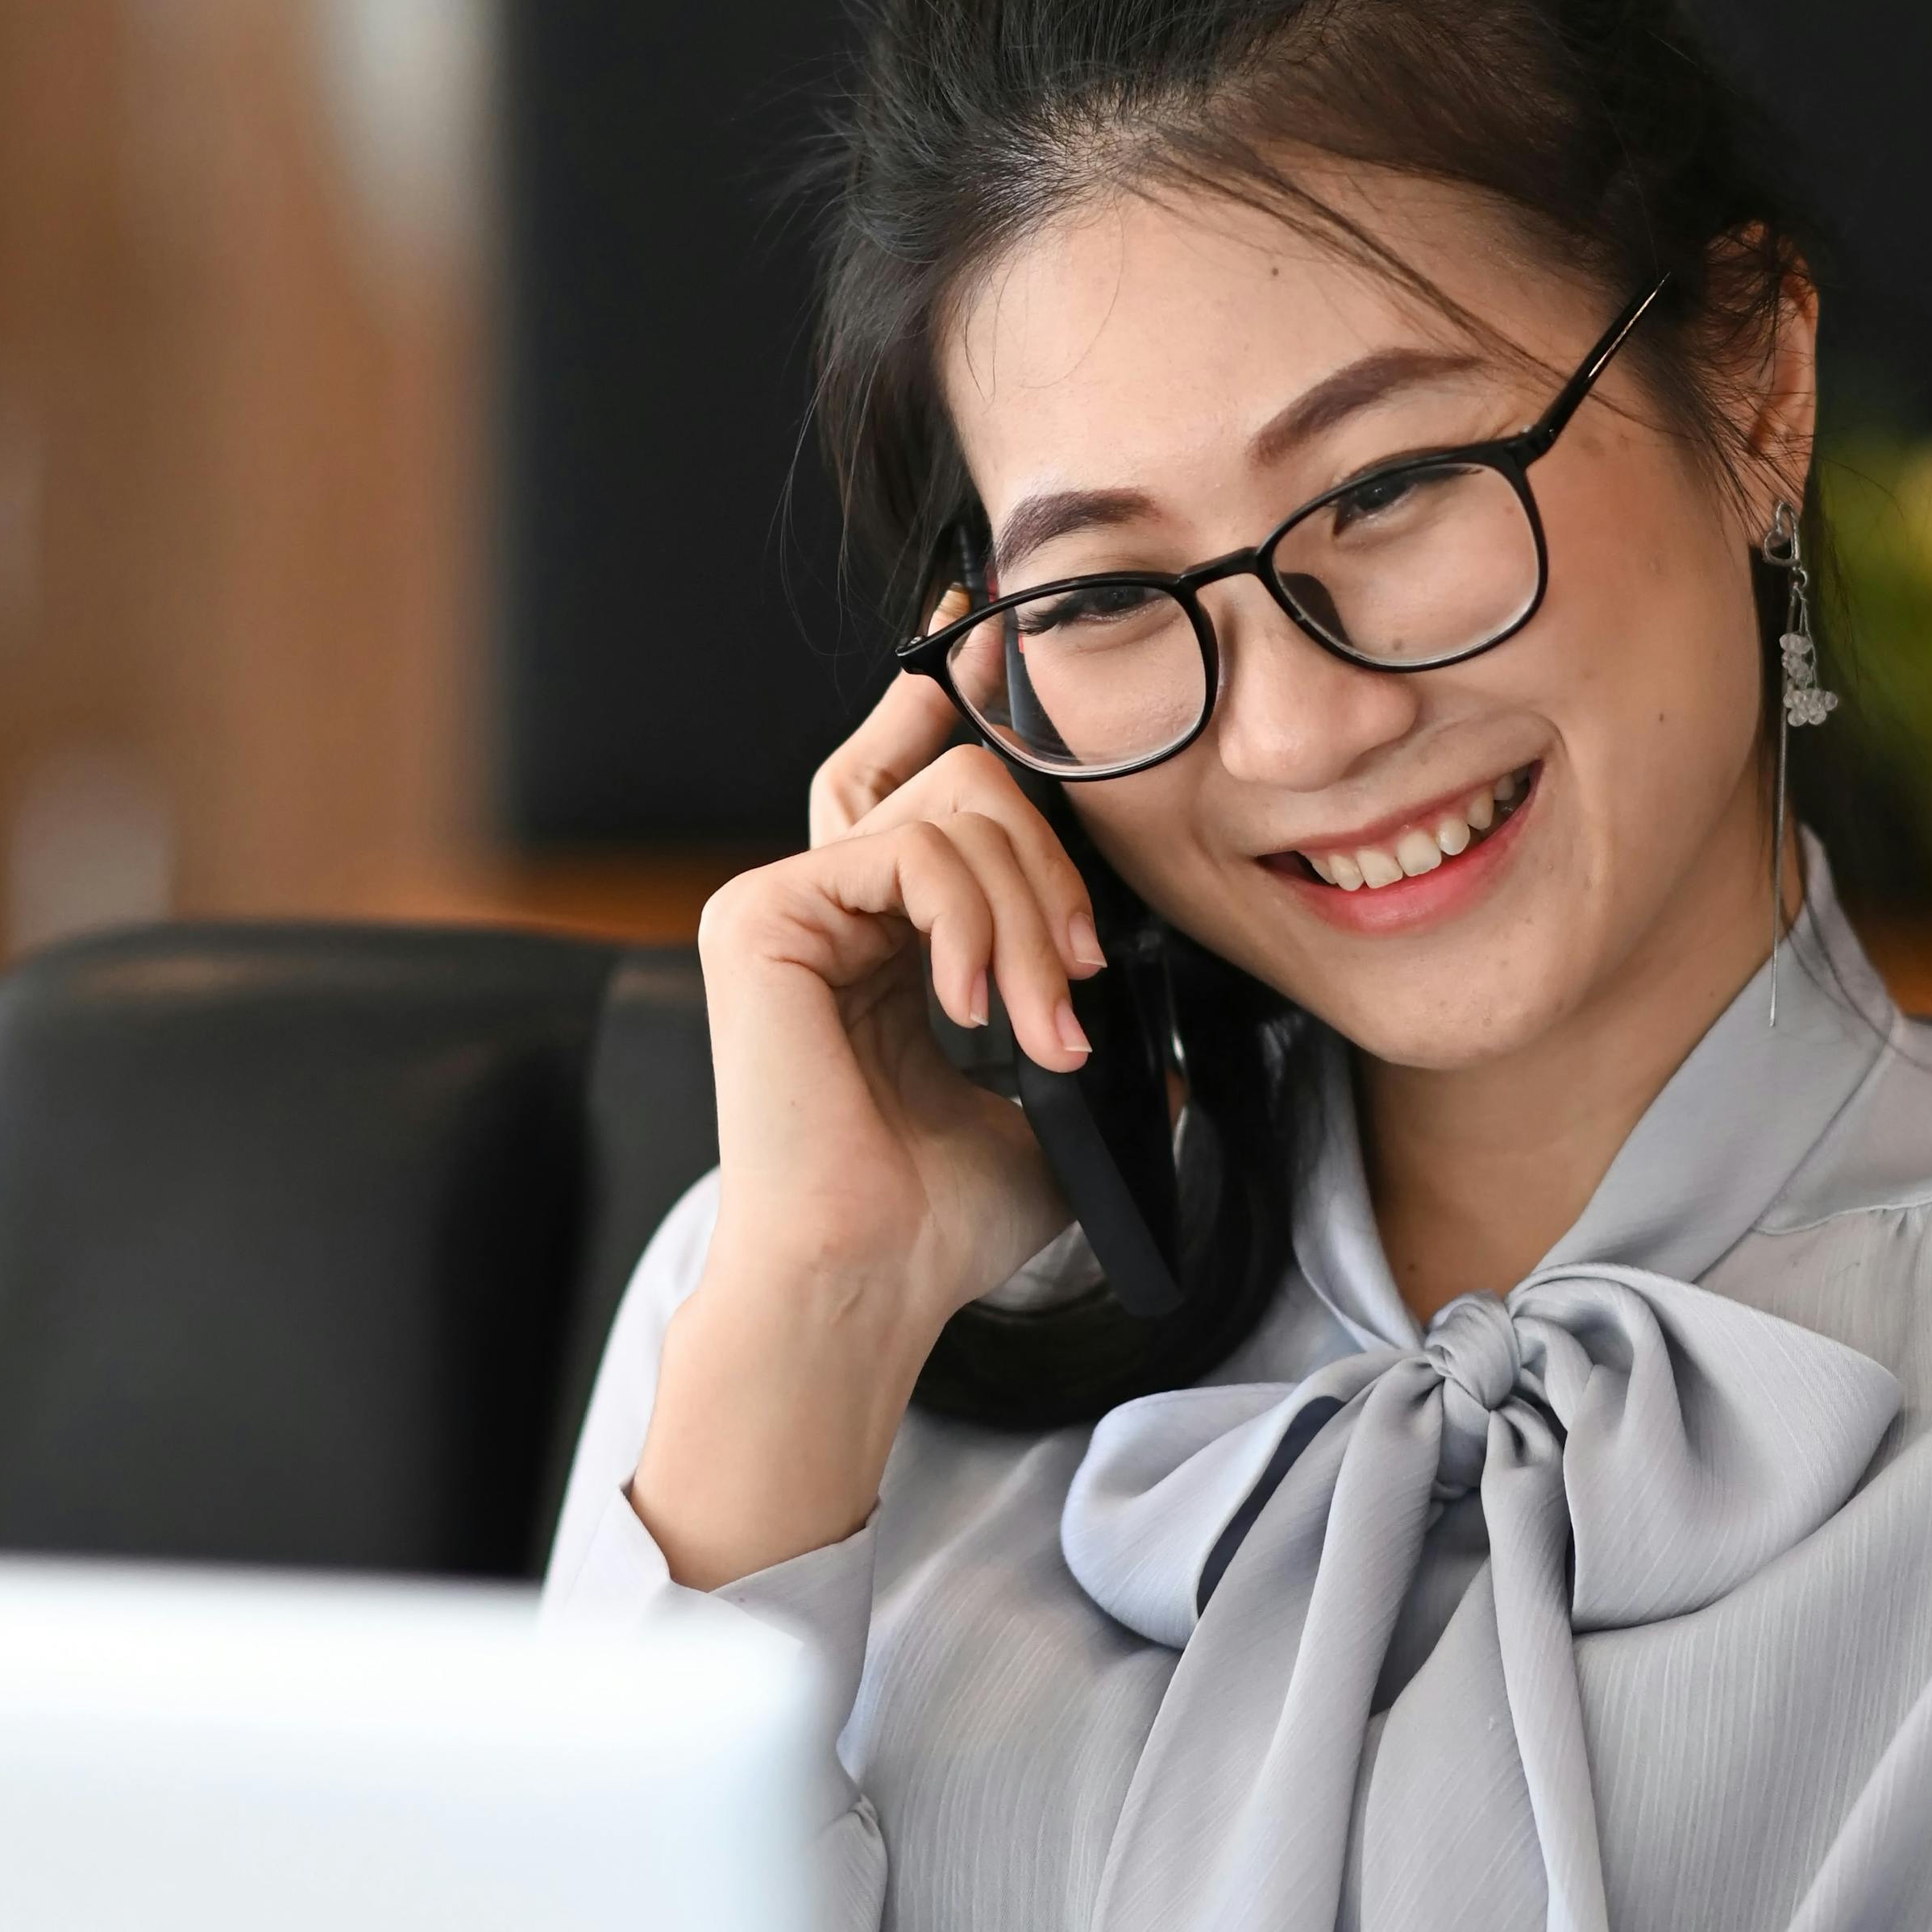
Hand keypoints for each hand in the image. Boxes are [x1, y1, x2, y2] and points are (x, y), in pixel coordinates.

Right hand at [631, 666, 1102, 1587]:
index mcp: (878, 934)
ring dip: (1029, 919)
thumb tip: (1171, 1039)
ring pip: (952, 808)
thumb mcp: (1045, 1107)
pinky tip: (976, 1008)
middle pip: (964, 781)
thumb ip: (1085, 1034)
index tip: (1012, 648)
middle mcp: (823, 902)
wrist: (867, 1282)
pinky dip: (973, 921)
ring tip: (1043, 1028)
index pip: (931, 784)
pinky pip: (907, 850)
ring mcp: (783, 901)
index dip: (970, 706)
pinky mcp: (760, 914)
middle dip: (1052, 868)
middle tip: (1086, 974)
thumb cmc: (935, 1219)